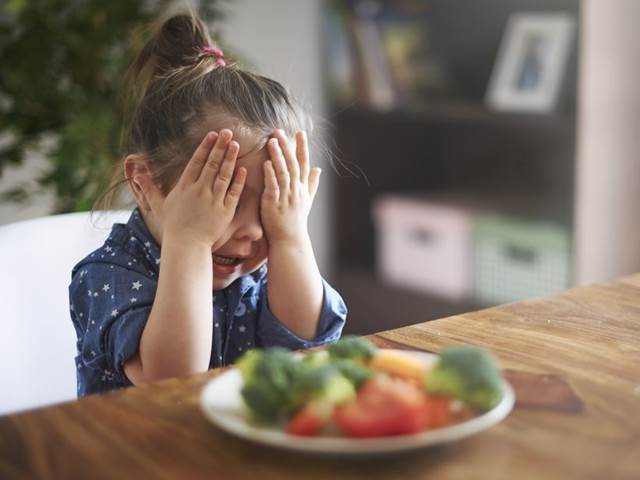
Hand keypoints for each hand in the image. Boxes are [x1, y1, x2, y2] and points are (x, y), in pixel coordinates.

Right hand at [135, 129, 246, 246]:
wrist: (186, 245)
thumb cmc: (173, 227)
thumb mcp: (159, 206)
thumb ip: (150, 189)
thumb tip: (136, 175)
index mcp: (185, 187)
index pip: (196, 162)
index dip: (205, 147)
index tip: (212, 134)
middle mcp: (199, 190)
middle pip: (212, 164)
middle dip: (220, 146)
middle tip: (228, 132)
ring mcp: (213, 200)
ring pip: (224, 175)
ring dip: (230, 158)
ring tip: (236, 144)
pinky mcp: (225, 210)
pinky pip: (233, 192)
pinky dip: (239, 180)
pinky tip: (243, 169)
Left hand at [261, 129, 320, 245]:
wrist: (290, 240)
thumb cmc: (296, 221)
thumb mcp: (307, 201)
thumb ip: (312, 184)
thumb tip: (319, 169)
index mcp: (302, 187)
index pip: (304, 163)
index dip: (302, 147)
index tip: (300, 132)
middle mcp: (296, 190)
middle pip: (293, 164)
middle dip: (287, 146)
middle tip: (279, 131)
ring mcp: (286, 197)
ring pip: (283, 172)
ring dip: (278, 156)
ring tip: (272, 141)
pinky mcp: (274, 204)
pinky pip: (273, 187)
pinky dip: (270, 175)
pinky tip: (266, 163)